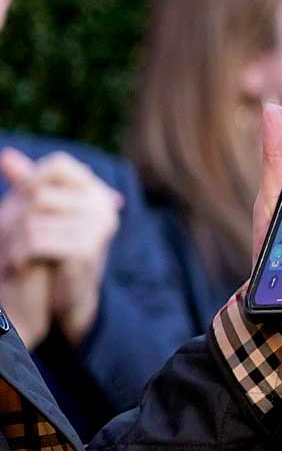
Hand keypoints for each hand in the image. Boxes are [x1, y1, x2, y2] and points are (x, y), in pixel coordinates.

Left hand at [0, 149, 123, 340]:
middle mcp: (102, 206)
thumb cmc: (54, 247)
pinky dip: (20, 254)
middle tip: (15, 238)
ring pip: (32, 219)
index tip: (22, 198)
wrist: (69, 293)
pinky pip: (36, 241)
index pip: (58, 164)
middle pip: (38, 195)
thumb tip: (6, 156)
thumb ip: (27, 183)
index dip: (31, 177)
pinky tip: (23, 264)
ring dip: (14, 241)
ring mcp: (97, 228)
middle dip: (17, 217)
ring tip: (19, 254)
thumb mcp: (42, 211)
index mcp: (95, 191)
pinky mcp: (86, 250)